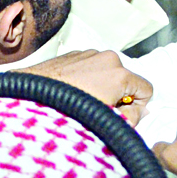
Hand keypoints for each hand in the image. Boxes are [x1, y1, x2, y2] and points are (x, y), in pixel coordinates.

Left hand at [18, 49, 151, 123]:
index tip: (123, 117)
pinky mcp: (72, 55)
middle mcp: (107, 58)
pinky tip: (71, 94)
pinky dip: (86, 80)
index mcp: (119, 73)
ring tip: (82, 104)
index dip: (138, 108)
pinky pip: (90, 68)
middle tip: (100, 114)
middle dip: (118, 98)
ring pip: (107, 74)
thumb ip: (130, 119)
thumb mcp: (106, 123)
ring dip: (101, 88)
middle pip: (127, 81)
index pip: (147, 90)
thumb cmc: (65, 112)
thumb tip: (139, 114)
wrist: (29, 97)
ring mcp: (88, 54)